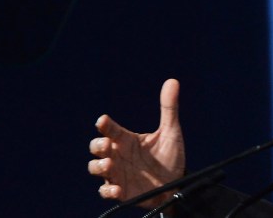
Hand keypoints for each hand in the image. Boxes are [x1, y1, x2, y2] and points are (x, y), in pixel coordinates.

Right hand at [88, 79, 185, 207]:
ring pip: (96, 168)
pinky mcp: (122, 191)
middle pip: (97, 148)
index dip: (104, 125)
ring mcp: (117, 173)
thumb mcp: (171, 132)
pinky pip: (106, 191)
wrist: (176, 183)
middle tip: (107, 144)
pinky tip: (117, 189)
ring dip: (99, 166)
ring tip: (109, 164)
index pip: (110, 129)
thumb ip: (169, 109)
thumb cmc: (169, 157)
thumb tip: (173, 81)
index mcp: (127, 139)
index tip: (103, 120)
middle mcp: (118, 155)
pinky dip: (108, 190)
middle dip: (97, 145)